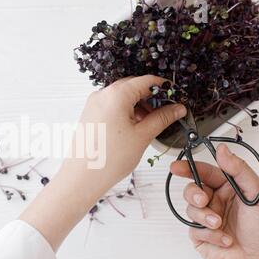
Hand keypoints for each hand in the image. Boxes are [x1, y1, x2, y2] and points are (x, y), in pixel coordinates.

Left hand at [20, 75, 186, 250]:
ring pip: (122, 97)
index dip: (164, 88)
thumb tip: (177, 108)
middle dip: (151, 98)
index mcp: (116, 94)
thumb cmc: (108, 159)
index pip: (146, 81)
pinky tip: (134, 128)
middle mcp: (102, 94)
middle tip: (166, 113)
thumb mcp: (142, 136)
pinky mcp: (89, 115)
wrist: (81, 178)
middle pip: (133, 87)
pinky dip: (125, 112)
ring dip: (138, 105)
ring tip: (150, 124)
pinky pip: (111, 106)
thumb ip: (162, 118)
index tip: (176, 98)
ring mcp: (93, 104)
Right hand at [171, 144, 258, 258]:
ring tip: (219, 224)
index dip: (188, 168)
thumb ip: (239, 170)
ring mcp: (206, 217)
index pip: (205, 172)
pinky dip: (209, 234)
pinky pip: (193, 228)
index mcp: (229, 187)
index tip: (177, 166)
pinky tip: (223, 238)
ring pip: (190, 208)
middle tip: (203, 200)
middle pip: (192, 188)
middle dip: (194, 194)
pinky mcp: (199, 234)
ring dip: (205, 217)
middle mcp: (216, 200)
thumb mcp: (258, 194)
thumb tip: (223, 151)